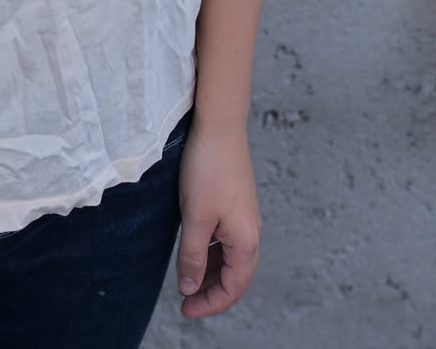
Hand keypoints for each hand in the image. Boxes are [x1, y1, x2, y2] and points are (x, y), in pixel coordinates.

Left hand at [174, 119, 260, 319]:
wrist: (219, 124)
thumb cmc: (208, 169)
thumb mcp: (195, 218)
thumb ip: (192, 256)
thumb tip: (189, 287)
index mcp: (246, 240)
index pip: (233, 287)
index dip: (210, 303)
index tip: (186, 310)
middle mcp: (250, 231)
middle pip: (234, 275)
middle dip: (210, 290)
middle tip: (184, 300)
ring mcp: (244, 215)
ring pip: (229, 256)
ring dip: (210, 270)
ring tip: (186, 277)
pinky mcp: (235, 201)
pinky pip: (225, 238)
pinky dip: (210, 250)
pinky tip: (193, 247)